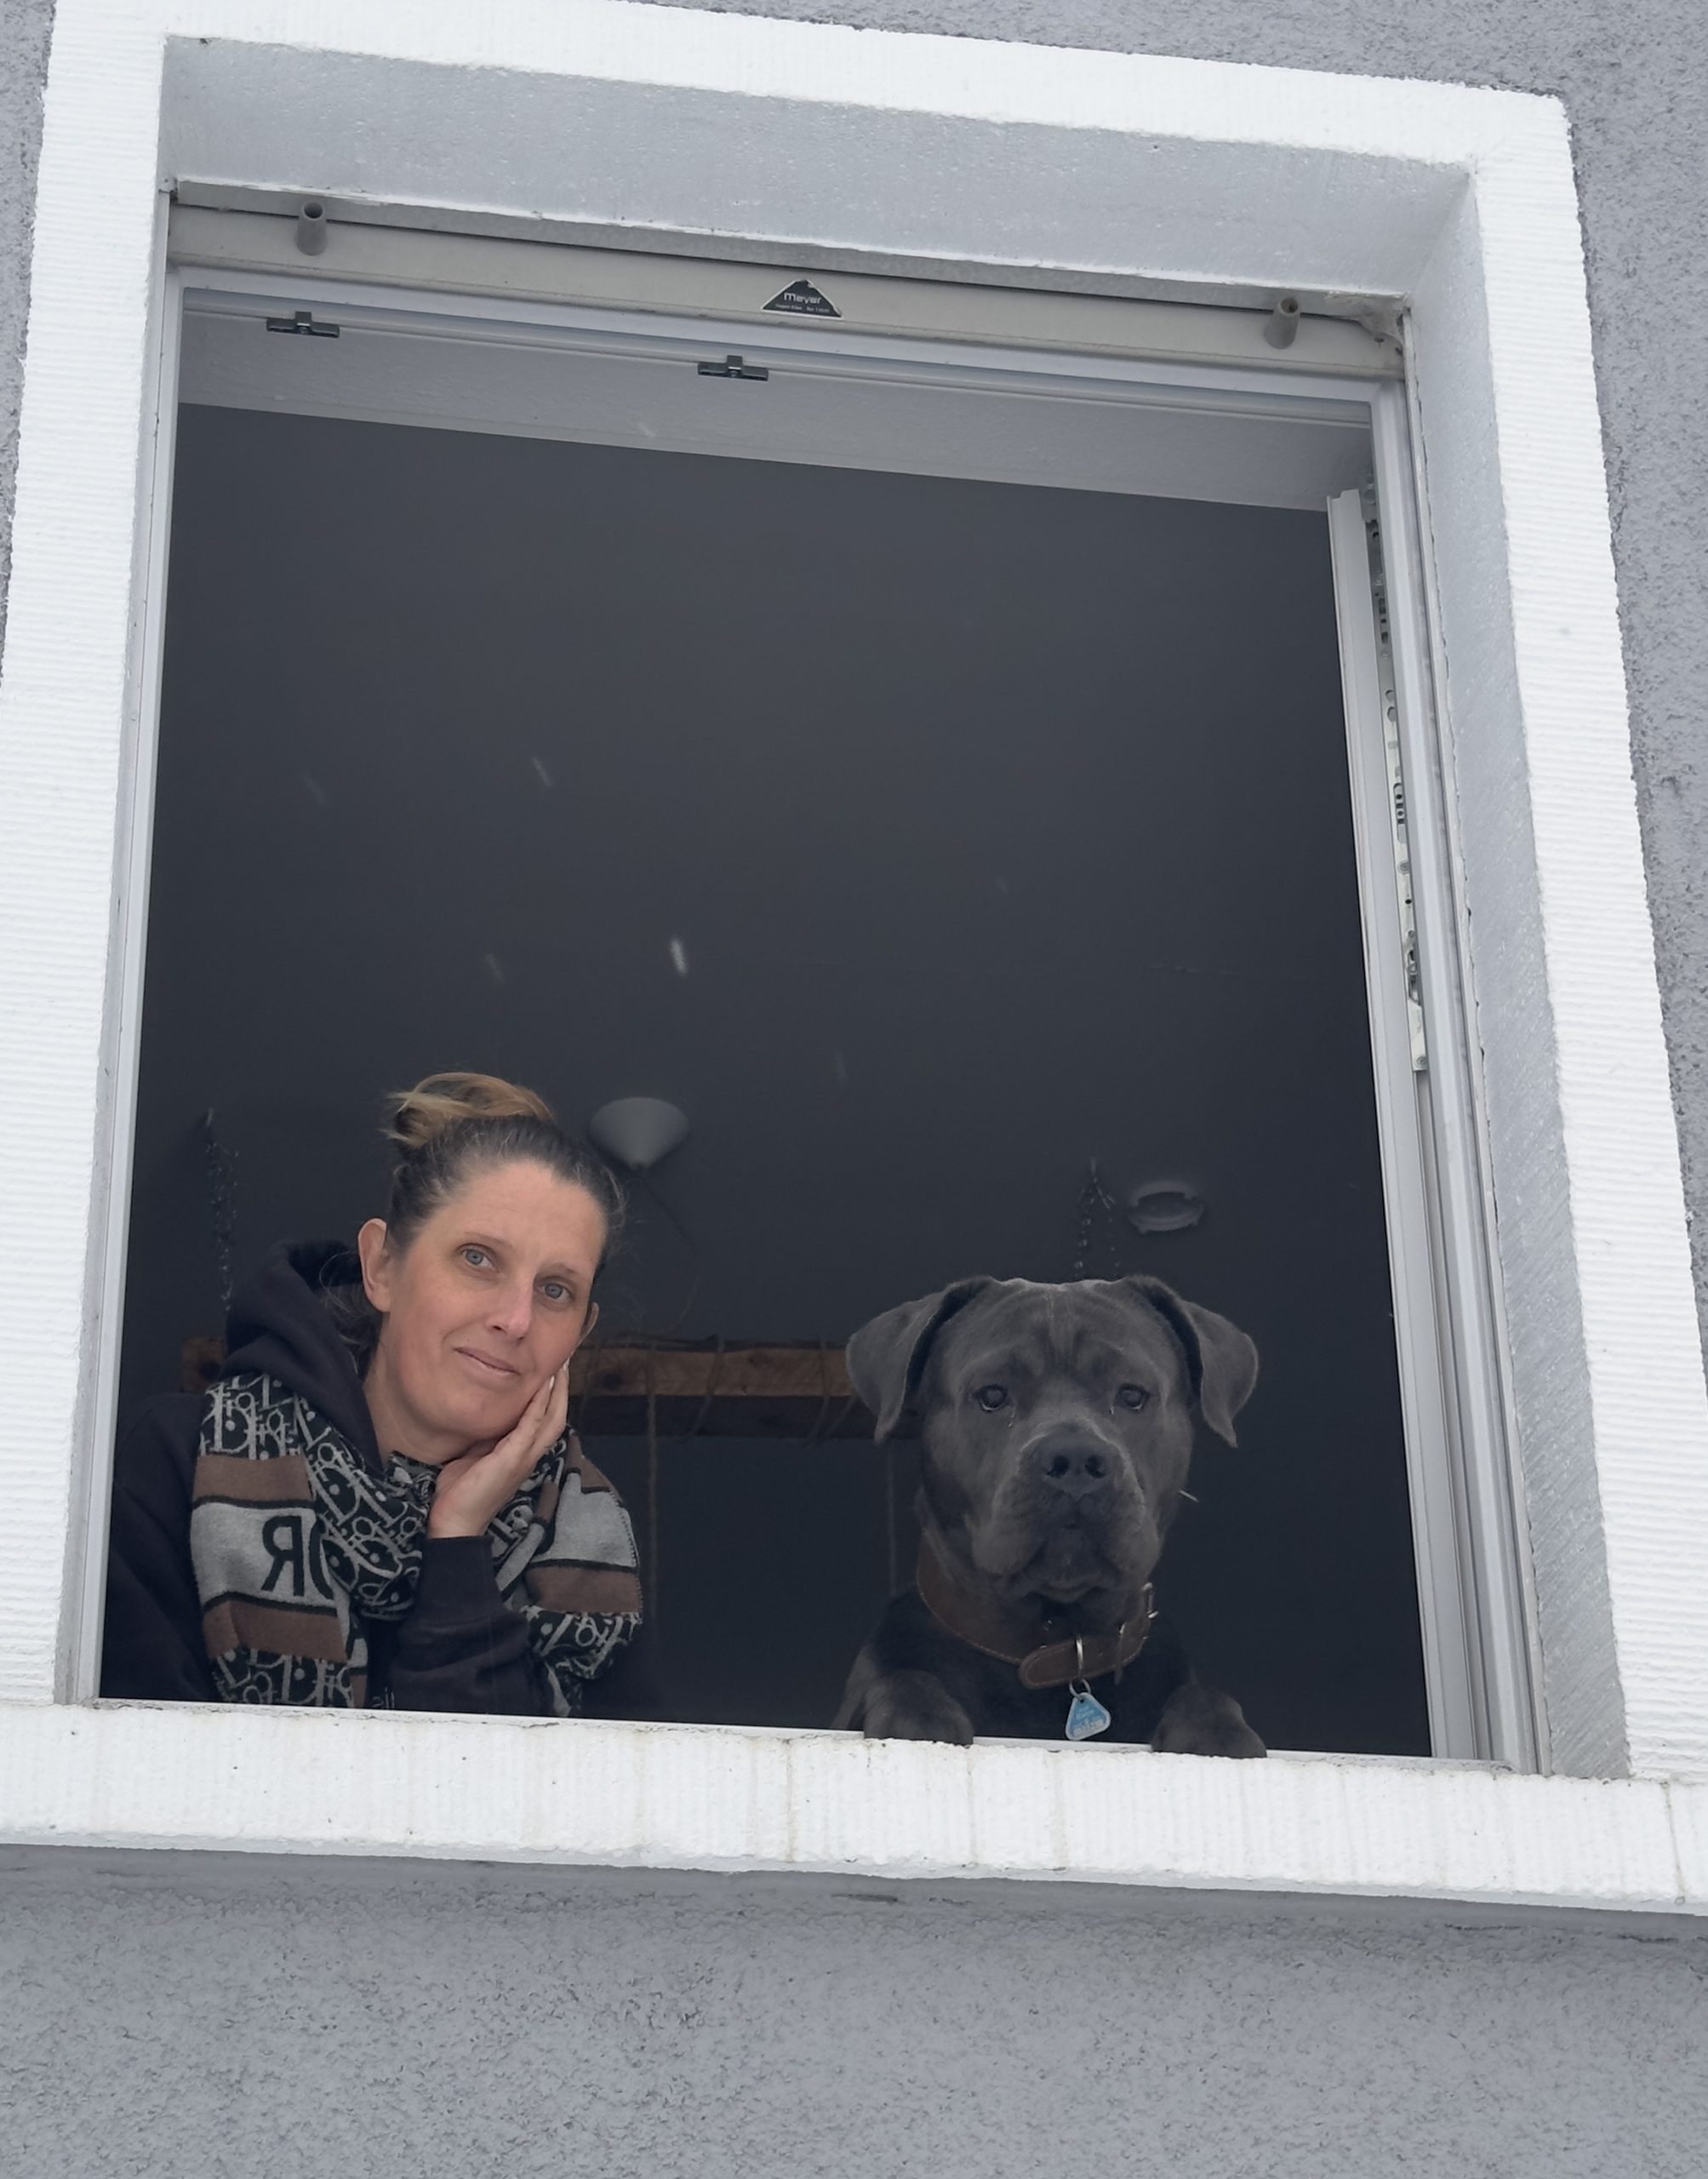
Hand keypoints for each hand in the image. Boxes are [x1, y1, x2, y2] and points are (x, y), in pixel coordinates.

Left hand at [426, 1369, 568, 1539]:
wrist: (453, 1523)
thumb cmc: (460, 1492)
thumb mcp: (476, 1455)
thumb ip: (487, 1436)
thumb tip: (485, 1413)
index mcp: (522, 1454)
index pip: (547, 1420)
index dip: (554, 1396)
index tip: (555, 1370)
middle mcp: (529, 1456)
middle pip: (557, 1416)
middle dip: (563, 1387)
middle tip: (564, 1360)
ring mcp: (523, 1458)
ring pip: (551, 1419)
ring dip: (557, 1391)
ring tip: (559, 1366)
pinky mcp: (511, 1459)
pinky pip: (530, 1427)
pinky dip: (538, 1405)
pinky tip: (541, 1386)